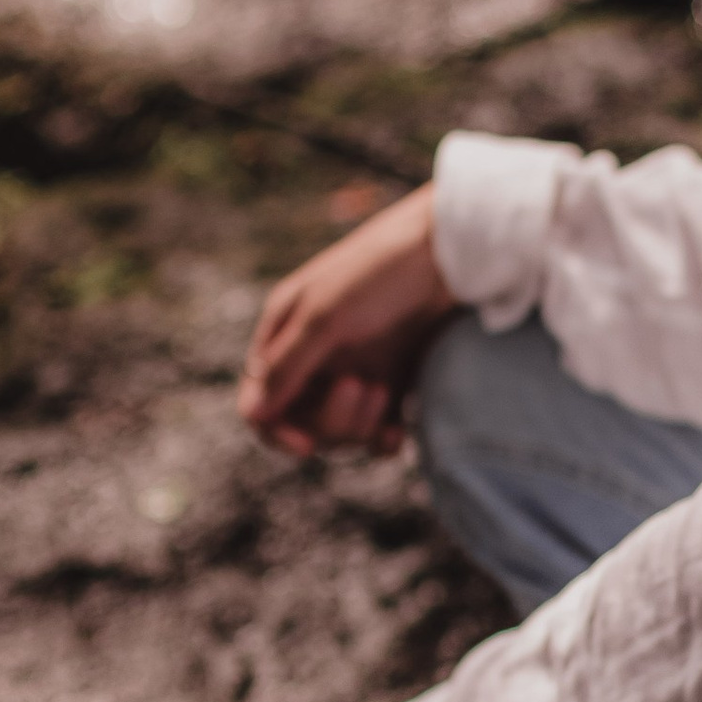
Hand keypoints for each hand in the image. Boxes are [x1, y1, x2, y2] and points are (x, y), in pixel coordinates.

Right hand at [238, 182, 454, 461]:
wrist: (449, 253)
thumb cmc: (380, 274)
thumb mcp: (327, 317)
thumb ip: (288, 366)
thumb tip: (252, 414)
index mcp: (284, 333)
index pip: (260, 402)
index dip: (277, 431)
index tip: (306, 447)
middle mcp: (313, 355)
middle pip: (302, 422)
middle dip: (331, 419)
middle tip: (362, 386)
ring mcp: (351, 368)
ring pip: (339, 430)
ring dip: (359, 423)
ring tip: (384, 389)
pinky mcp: (389, 378)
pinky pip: (375, 427)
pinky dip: (382, 437)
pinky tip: (397, 434)